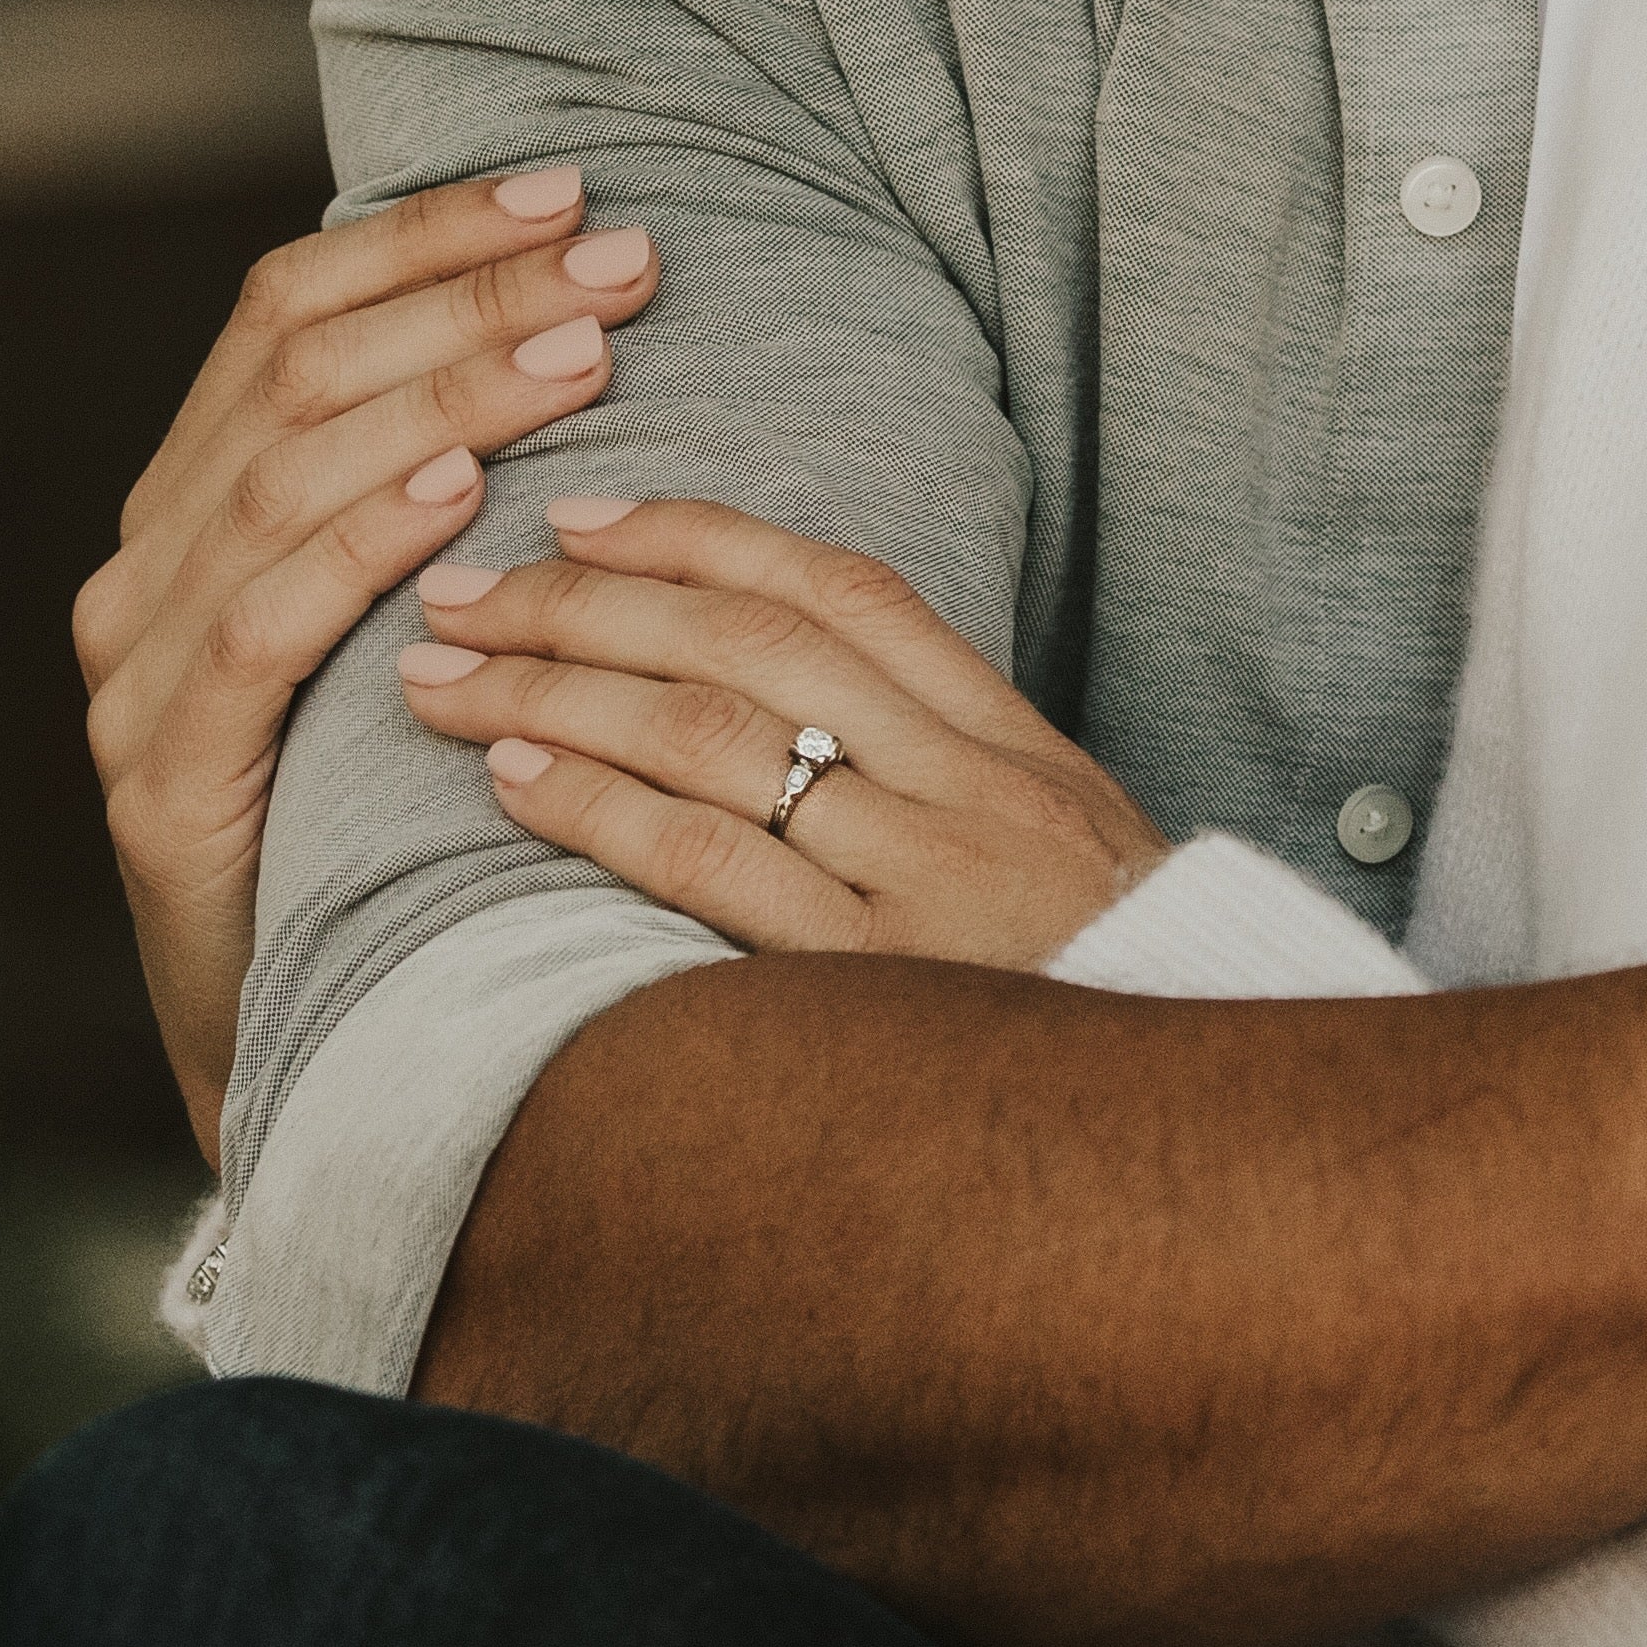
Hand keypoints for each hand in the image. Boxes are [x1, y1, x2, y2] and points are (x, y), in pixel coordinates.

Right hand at [79, 167, 668, 1164]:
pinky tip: (463, 495)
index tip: (568, 192)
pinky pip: (265, 632)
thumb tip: (571, 315)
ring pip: (287, 483)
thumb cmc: (393, 807)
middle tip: (619, 260)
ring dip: (445, 399)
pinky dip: (361, 548)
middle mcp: (146, 569)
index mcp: (197, 504)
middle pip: (299, 376)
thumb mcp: (418, 617)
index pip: (292, 313)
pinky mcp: (162, 786)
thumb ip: (441, 483)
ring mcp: (139, 676)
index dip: (424, 241)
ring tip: (581, 348)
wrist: (317, 1037)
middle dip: (467, 300)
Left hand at [395, 497, 1172, 965]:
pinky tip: (519, 783)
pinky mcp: (874, 978)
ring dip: (560, 692)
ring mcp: (925, 878)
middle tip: (466, 595)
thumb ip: (946, 774)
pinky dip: (604, 810)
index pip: (845, 592)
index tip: (583, 519)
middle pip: (753, 642)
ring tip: (451, 682)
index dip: (704, 536)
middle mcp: (969, 787)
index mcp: (1011, 742)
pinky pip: (714, 866)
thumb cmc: (1104, 989)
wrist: (1195, 1127)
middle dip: (590, 602)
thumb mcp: (1059, 852)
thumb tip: (785, 712)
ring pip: (717, 735)